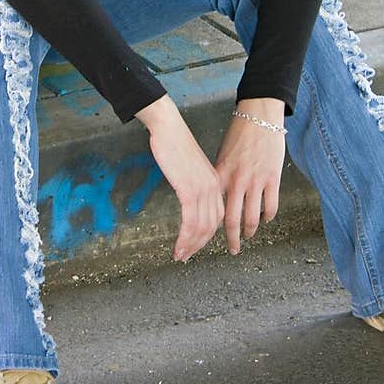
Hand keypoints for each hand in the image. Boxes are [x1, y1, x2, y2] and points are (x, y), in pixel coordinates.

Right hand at [135, 94, 223, 261]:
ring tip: (180, 255)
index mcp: (214, 182)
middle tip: (186, 256)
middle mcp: (212, 187)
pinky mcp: (190, 189)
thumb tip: (186, 197)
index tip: (195, 245)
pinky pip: (190, 221)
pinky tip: (178, 246)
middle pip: (211, 225)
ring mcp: (203, 189)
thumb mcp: (188, 167)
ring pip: (202, 227)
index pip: (215, 215)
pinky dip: (185, 238)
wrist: (168, 127)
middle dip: (199, 245)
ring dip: (191, 245)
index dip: (206, 234)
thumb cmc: (173, 143)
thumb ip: (191, 183)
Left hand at [214, 100, 285, 253]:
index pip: (213, 208)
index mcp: (220, 175)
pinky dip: (267, 217)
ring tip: (248, 236)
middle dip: (231, 240)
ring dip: (250, 231)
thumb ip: (220, 176)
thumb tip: (216, 196)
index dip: (209, 226)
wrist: (258, 115)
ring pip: (252, 218)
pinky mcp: (273, 178)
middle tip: (231, 250)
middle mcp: (236, 181)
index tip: (206, 236)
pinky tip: (264, 219)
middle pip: (232, 221)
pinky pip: (271, 206)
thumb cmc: (238, 133)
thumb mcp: (221, 155)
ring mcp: (256, 181)